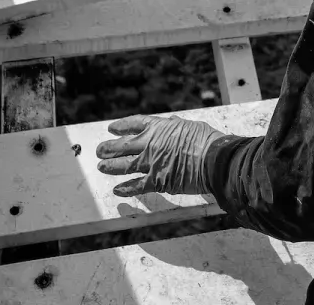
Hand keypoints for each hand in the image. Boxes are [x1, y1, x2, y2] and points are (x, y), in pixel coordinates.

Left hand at [95, 114, 225, 197]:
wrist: (213, 160)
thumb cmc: (206, 141)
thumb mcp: (190, 126)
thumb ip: (177, 126)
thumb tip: (171, 123)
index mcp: (159, 128)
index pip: (134, 124)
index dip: (120, 126)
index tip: (111, 128)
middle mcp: (150, 144)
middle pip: (123, 146)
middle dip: (109, 148)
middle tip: (100, 150)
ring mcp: (151, 164)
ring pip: (124, 165)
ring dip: (111, 166)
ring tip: (101, 166)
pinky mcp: (156, 182)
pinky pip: (136, 186)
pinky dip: (126, 188)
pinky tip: (117, 189)